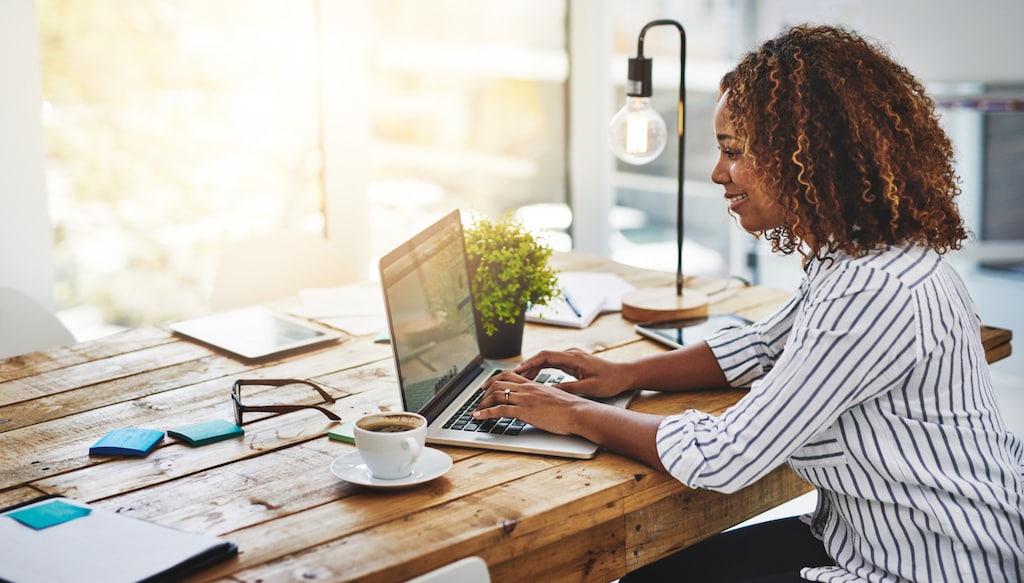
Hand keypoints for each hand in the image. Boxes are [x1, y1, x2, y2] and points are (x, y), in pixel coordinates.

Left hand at [472, 370, 597, 434]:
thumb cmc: (570, 408)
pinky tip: (478, 416)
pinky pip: (499, 410)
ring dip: (483, 403)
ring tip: (477, 410)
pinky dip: (485, 413)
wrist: (578, 412)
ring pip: (496, 395)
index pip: (509, 376)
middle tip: (478, 399)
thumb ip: (542, 397)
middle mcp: (527, 389)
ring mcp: (525, 399)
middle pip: (498, 383)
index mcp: (534, 384)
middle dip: (484, 392)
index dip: (494, 380)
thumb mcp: (553, 397)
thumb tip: (538, 402)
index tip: (486, 386)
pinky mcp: (524, 411)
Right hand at [515, 348, 634, 398]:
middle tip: (512, 377)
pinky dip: (541, 370)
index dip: (529, 363)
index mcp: (573, 357)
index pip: (545, 356)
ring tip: (519, 379)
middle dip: (526, 366)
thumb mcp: (589, 387)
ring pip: (546, 360)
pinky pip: (552, 364)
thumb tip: (550, 392)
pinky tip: (533, 379)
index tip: (517, 371)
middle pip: (542, 357)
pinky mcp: (572, 362)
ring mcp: (571, 357)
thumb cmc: (610, 381)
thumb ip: (569, 388)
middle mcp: (570, 354)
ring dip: (533, 368)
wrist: (624, 375)